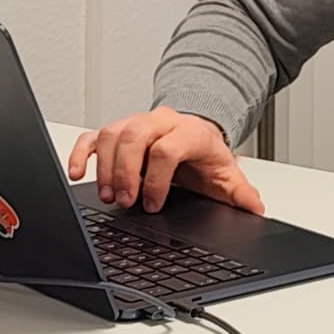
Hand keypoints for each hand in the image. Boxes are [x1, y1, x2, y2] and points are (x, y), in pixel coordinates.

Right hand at [67, 107, 264, 216]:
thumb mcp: (226, 174)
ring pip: (112, 133)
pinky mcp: (118, 131)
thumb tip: (256, 210)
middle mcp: (160, 123)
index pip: (167, 148)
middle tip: (125, 202)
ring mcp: (136, 124)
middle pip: (134, 136)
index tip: (153, 205)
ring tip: (109, 196)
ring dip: (106, 167)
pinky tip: (78, 174)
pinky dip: (81, 152)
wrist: (195, 133)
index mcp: (189, 132)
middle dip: (126, 172)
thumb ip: (241, 194)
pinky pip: (93, 135)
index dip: (157, 179)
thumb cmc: (205, 156)